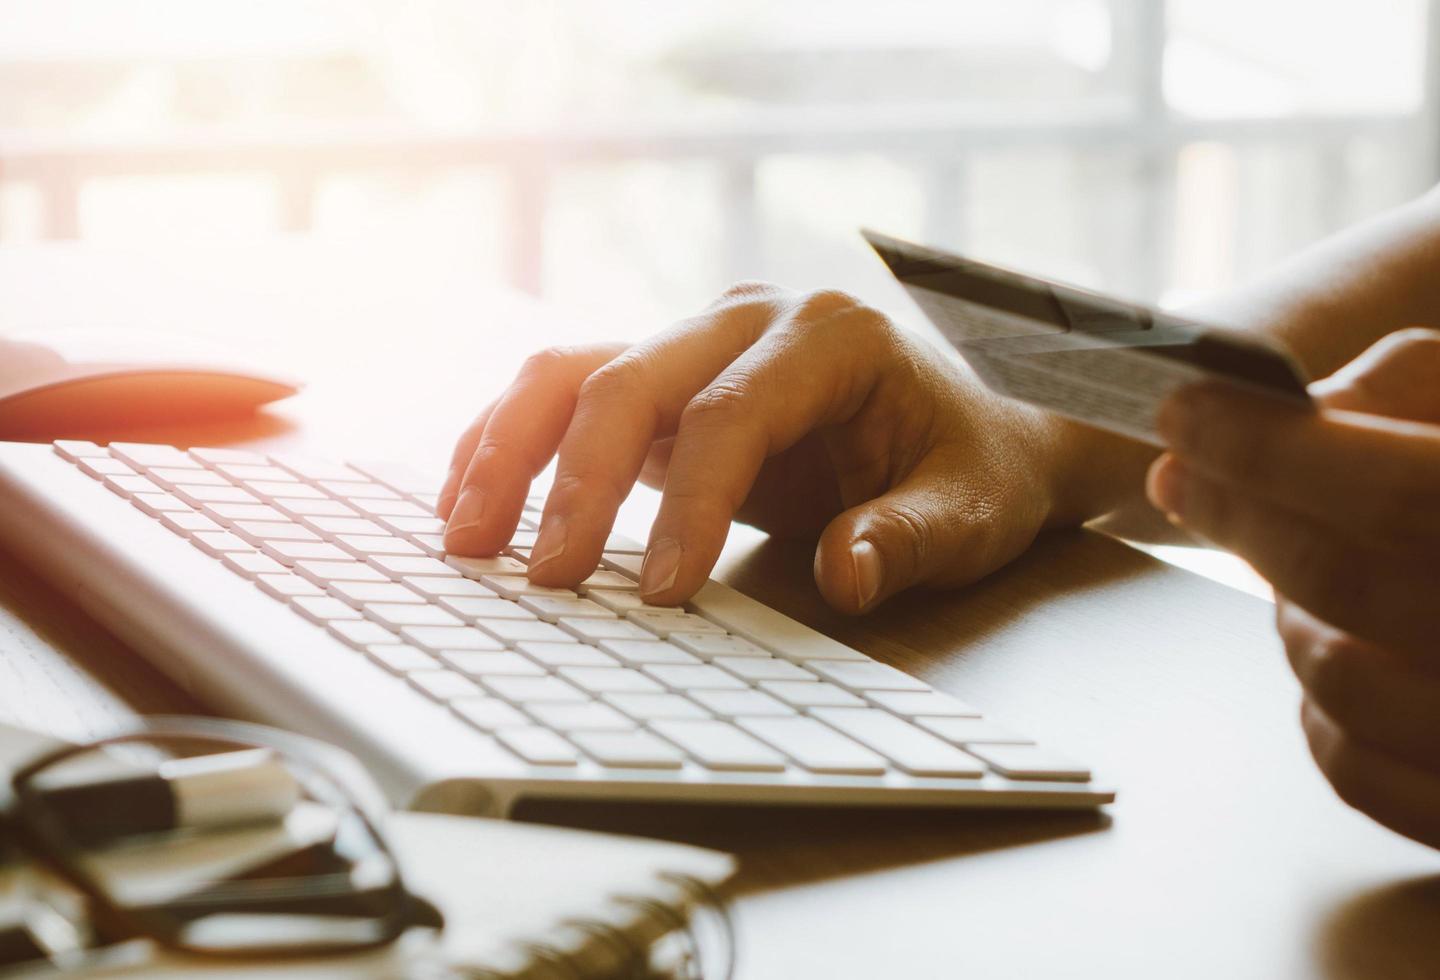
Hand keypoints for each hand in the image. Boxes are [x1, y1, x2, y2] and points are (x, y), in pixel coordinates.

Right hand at [439, 283, 1120, 611]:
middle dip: (575, 480)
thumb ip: (913, 539)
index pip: (733, 414)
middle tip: (543, 578)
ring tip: (464, 537)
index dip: (690, 506)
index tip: (659, 592)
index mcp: (830, 336)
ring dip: (509, 449)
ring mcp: (695, 339)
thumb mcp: (972, 509)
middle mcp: (747, 318)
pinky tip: (469, 498)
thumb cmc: (971, 465)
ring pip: (574, 371)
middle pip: (630, 378)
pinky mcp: (662, 377)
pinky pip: (566, 394)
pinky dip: (511, 441)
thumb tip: (848, 574)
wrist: (968, 425)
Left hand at [1146, 328, 1439, 847]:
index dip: (1270, 448)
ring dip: (1287, 609)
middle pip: (1343, 580)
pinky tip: (1340, 647)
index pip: (1396, 492)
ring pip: (1332, 676)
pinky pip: (1354, 766)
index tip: (1186, 412)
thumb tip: (1295, 412)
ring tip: (1295, 560)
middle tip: (1182, 473)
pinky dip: (1320, 702)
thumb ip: (1413, 394)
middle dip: (1238, 514)